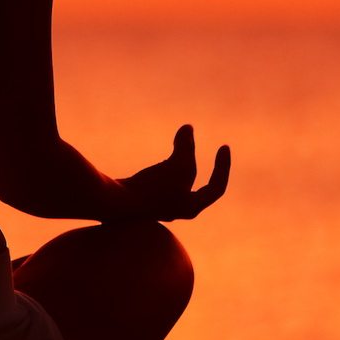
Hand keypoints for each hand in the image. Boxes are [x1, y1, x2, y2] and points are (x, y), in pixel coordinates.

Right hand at [114, 124, 229, 221]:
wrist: (114, 203)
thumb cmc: (152, 188)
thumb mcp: (177, 165)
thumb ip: (186, 146)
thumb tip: (189, 128)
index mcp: (191, 207)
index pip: (216, 187)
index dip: (223, 166)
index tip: (224, 146)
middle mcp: (176, 210)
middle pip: (192, 183)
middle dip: (192, 161)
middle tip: (188, 141)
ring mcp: (157, 208)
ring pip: (172, 183)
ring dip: (176, 165)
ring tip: (174, 150)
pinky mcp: (140, 201)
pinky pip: (157, 183)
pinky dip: (161, 169)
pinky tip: (154, 164)